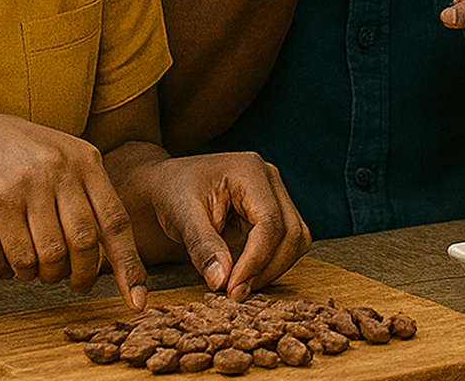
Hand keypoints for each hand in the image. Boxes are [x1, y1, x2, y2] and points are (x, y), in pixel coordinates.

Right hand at [0, 113, 147, 305]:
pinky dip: (27, 271)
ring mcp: (31, 187)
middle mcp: (63, 173)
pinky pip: (21, 253)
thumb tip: (118, 251)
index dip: (129, 263)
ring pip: (53, 252)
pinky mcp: (1, 203)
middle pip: (86, 242)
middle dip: (85, 274)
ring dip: (53, 275)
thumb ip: (94, 194)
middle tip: (80, 285)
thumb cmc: (32, 158)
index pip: (117, 222)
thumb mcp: (71, 160)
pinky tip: (26, 268)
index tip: (136, 296)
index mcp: (89, 163)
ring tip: (50, 275)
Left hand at [122, 150, 309, 300]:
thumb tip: (222, 282)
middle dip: (267, 268)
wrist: (167, 186)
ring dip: (273, 268)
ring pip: (297, 239)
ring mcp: (277, 195)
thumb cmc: (172, 194)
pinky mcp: (275, 212)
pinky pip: (287, 243)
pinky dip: (271, 264)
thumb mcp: (181, 218)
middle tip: (235, 293)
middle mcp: (271, 180)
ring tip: (240, 286)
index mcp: (250, 171)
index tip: (232, 288)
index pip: (270, 222)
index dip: (256, 259)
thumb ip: (204, 248)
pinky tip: (245, 275)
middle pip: (291, 231)